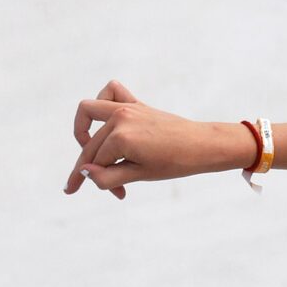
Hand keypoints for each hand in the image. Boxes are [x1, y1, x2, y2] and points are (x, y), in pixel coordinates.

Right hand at [67, 81, 233, 197]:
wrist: (202, 146)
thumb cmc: (175, 163)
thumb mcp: (139, 175)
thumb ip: (108, 176)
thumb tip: (84, 172)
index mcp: (120, 138)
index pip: (95, 163)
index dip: (97, 181)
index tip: (110, 195)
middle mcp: (120, 118)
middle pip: (92, 145)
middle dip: (95, 169)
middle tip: (114, 190)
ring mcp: (127, 107)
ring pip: (89, 111)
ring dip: (84, 130)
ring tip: (91, 149)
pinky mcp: (136, 103)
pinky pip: (112, 91)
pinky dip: (103, 101)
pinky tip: (106, 120)